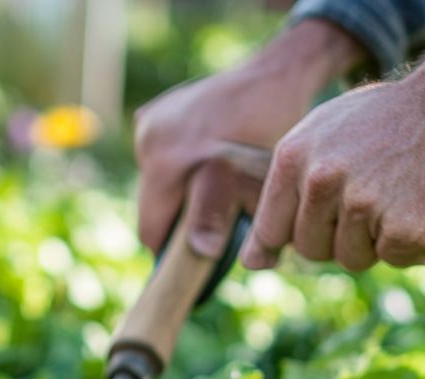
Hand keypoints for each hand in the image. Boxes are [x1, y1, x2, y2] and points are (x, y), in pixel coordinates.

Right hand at [134, 19, 365, 258]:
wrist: (276, 76)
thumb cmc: (273, 134)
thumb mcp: (256, 185)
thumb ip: (223, 219)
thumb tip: (204, 252)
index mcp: (164, 162)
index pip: (151, 230)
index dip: (174, 251)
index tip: (199, 257)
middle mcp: (148, 140)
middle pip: (152, 208)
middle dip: (179, 219)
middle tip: (217, 219)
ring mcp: (148, 123)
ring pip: (155, 185)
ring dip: (179, 193)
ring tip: (215, 185)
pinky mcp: (154, 112)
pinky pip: (160, 158)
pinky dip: (179, 167)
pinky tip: (208, 157)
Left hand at [240, 53, 424, 271]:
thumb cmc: (386, 124)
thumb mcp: (322, 139)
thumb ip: (284, 197)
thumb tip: (252, 263)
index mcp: (295, 158)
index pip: (272, 230)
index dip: (297, 233)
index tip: (323, 218)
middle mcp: (323, 181)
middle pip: (313, 250)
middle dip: (340, 237)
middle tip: (373, 197)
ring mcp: (365, 205)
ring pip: (352, 259)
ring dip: (377, 240)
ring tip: (399, 194)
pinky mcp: (406, 228)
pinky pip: (394, 260)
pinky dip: (412, 243)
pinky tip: (424, 204)